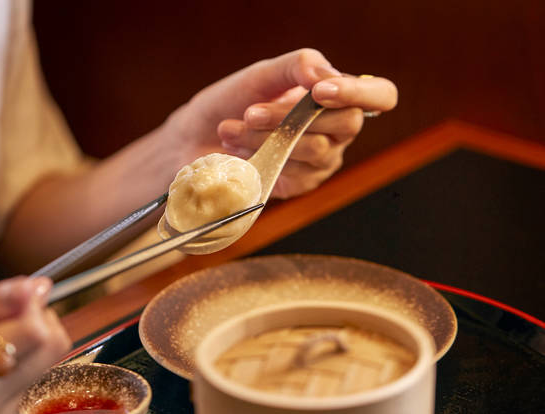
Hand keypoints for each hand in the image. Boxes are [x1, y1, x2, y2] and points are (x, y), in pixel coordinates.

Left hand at [166, 48, 397, 197]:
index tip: (320, 91)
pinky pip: (295, 174)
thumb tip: (326, 77)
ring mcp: (322, 160)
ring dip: (268, 137)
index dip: (360, 93)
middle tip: (250, 112)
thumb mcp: (263, 74)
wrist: (194, 137)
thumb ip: (298, 66)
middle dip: (293, 115)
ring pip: (315, 149)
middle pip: (347, 123)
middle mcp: (337, 129)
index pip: (380, 95)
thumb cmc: (232, 101)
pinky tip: (236, 153)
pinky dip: (261, 159)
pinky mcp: (301, 184)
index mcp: (337, 95)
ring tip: (230, 129)